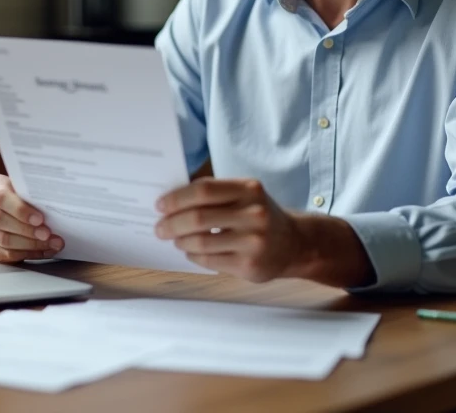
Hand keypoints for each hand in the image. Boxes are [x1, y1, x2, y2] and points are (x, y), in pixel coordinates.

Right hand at [0, 174, 63, 262]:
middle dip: (27, 230)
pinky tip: (44, 251)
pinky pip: (6, 254)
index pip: (1, 198)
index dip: (20, 210)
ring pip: (3, 240)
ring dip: (31, 244)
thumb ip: (35, 194)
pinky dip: (27, 254)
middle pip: (0, 220)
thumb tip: (57, 205)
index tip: (40, 219)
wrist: (16, 204)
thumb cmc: (27, 194)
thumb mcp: (29, 187)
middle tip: (48, 234)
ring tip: (52, 243)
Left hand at [154, 178, 303, 281]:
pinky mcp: (249, 266)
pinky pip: (210, 260)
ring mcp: (253, 242)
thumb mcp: (246, 195)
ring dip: (181, 241)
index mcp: (249, 189)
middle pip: (198, 218)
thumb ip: (215, 194)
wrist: (296, 244)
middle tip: (160, 228)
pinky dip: (194, 256)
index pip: (203, 190)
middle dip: (172, 224)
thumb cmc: (261, 215)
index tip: (160, 205)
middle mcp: (254, 214)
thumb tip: (172, 201)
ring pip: (201, 242)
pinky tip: (191, 252)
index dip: (177, 198)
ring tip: (176, 240)